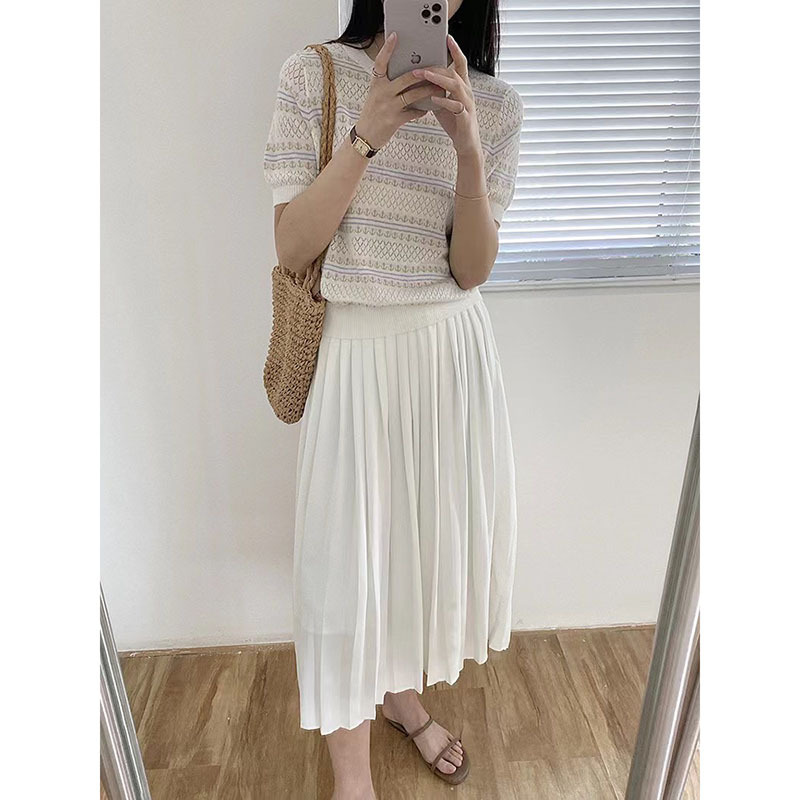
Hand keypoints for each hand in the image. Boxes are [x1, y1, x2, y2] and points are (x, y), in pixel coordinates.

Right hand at [355, 32, 438, 149]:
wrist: (365, 136)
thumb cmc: (372, 114)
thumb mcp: (376, 95)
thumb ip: (388, 84)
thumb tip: (407, 74)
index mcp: (376, 84)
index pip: (380, 62)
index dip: (387, 49)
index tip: (395, 37)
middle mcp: (382, 93)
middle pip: (405, 78)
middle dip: (422, 73)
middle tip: (435, 68)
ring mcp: (388, 107)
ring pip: (413, 95)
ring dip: (427, 91)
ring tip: (438, 88)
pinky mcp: (394, 120)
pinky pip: (413, 113)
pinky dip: (422, 110)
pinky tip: (428, 108)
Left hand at [413, 35, 481, 156]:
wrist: (466, 143)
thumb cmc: (454, 122)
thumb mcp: (443, 102)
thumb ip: (435, 90)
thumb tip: (419, 80)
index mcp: (462, 87)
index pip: (460, 64)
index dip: (455, 50)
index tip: (447, 38)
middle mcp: (467, 92)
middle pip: (454, 73)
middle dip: (437, 67)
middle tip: (420, 65)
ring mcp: (467, 104)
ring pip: (456, 86)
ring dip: (439, 79)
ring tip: (425, 75)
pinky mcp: (465, 118)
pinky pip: (455, 106)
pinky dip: (444, 101)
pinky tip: (434, 99)